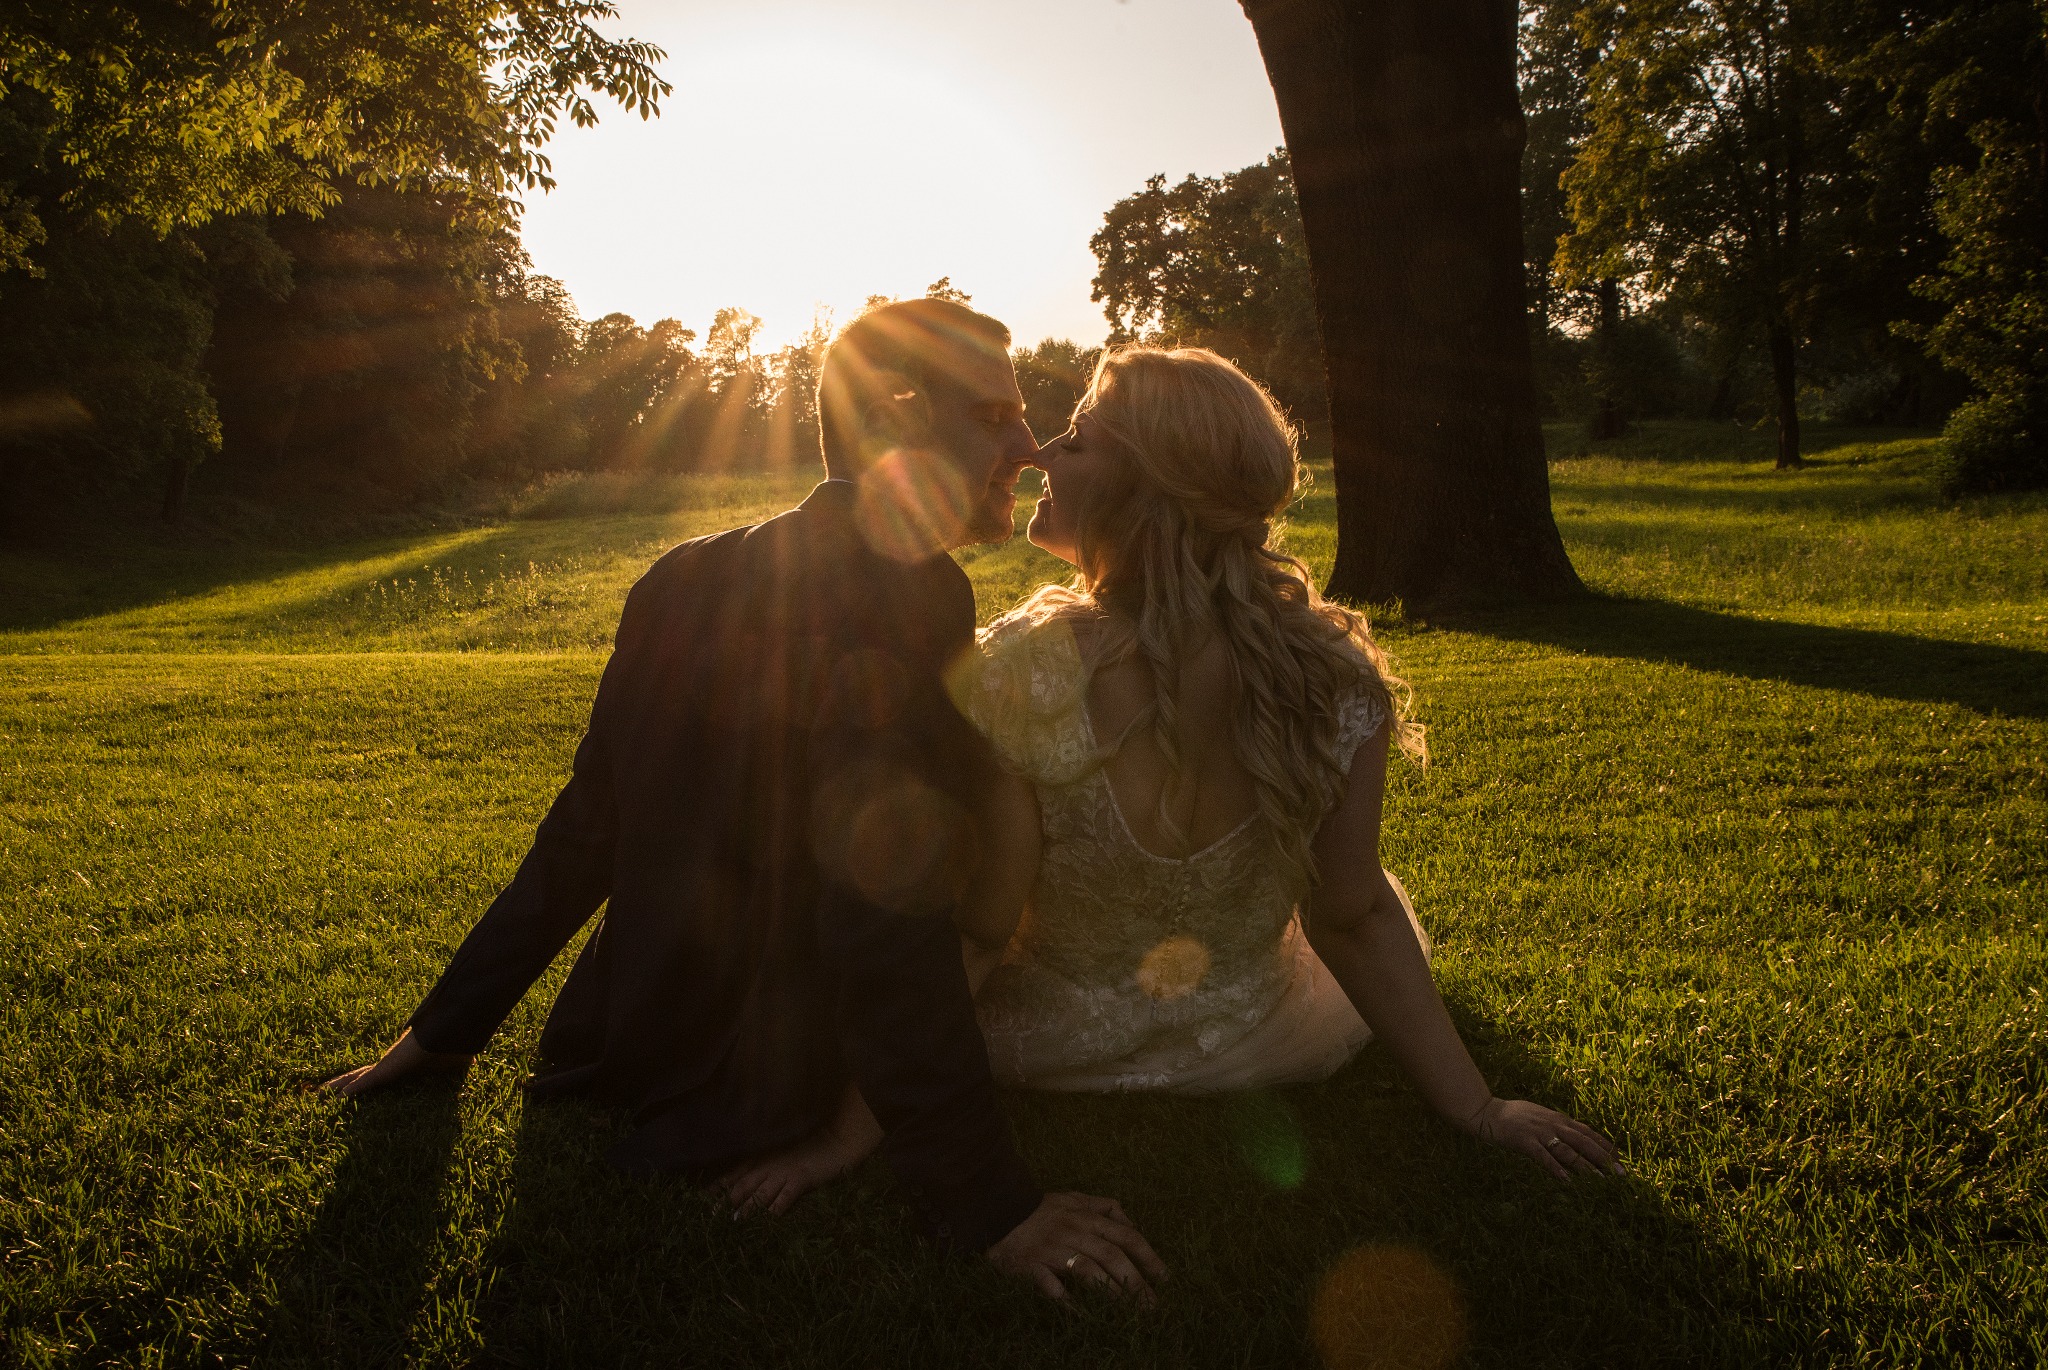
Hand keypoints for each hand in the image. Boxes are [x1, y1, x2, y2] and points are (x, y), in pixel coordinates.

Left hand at [320, 1028, 472, 1096]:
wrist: (450, 1031)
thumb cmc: (453, 1043)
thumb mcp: (454, 1063)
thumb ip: (457, 1064)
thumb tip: (474, 1063)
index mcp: (404, 1064)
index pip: (381, 1074)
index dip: (368, 1079)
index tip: (358, 1085)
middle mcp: (391, 1063)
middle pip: (363, 1075)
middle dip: (346, 1081)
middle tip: (327, 1090)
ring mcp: (387, 1066)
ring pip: (356, 1078)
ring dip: (339, 1086)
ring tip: (320, 1093)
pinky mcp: (386, 1070)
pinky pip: (363, 1082)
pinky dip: (349, 1089)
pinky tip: (331, 1096)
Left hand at [716, 1126, 871, 1217]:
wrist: (835, 1142)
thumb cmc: (806, 1153)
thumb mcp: (778, 1161)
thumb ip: (761, 1175)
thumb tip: (739, 1196)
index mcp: (759, 1162)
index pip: (730, 1178)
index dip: (714, 1192)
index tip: (696, 1206)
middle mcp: (766, 1167)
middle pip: (739, 1188)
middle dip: (723, 1205)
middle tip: (707, 1222)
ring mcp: (783, 1172)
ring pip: (759, 1193)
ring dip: (746, 1209)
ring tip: (733, 1224)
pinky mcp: (801, 1179)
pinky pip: (786, 1195)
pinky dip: (777, 1207)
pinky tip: (770, 1219)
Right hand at [986, 1192, 1167, 1301]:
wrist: (997, 1210)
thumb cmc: (1040, 1209)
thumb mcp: (1073, 1198)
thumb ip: (1103, 1207)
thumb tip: (1131, 1221)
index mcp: (1085, 1217)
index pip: (1126, 1235)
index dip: (1148, 1256)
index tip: (1165, 1279)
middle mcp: (1073, 1232)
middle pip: (1111, 1256)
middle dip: (1135, 1282)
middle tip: (1152, 1307)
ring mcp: (1052, 1249)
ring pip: (1087, 1270)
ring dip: (1110, 1293)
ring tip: (1128, 1315)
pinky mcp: (1030, 1266)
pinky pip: (1051, 1285)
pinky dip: (1067, 1301)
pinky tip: (1082, 1316)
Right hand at [1462, 1096, 1623, 1177]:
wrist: (1486, 1112)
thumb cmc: (1512, 1115)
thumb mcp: (1539, 1116)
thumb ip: (1556, 1125)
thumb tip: (1574, 1137)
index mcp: (1558, 1118)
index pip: (1588, 1132)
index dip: (1605, 1146)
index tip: (1620, 1159)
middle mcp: (1553, 1124)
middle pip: (1584, 1143)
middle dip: (1604, 1159)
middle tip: (1621, 1174)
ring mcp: (1540, 1133)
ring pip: (1568, 1151)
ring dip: (1586, 1167)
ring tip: (1601, 1181)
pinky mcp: (1525, 1142)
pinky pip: (1544, 1157)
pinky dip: (1556, 1169)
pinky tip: (1567, 1181)